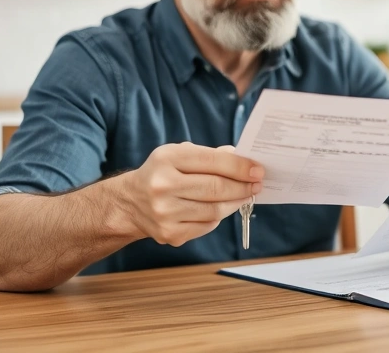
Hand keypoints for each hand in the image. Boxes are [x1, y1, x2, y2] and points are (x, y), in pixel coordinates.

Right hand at [116, 144, 262, 246]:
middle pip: (217, 188)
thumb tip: (243, 158)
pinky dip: (219, 216)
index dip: (240, 166)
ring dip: (236, 202)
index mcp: (167, 159)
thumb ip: (210, 156)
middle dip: (243, 186)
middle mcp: (163, 185)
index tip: (258, 170)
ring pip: (215, 209)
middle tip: (257, 184)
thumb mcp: (179, 155)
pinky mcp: (170, 233)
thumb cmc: (161, 174)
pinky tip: (222, 208)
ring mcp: (165, 212)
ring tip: (245, 195)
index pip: (213, 161)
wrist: (130, 204)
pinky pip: (207, 225)